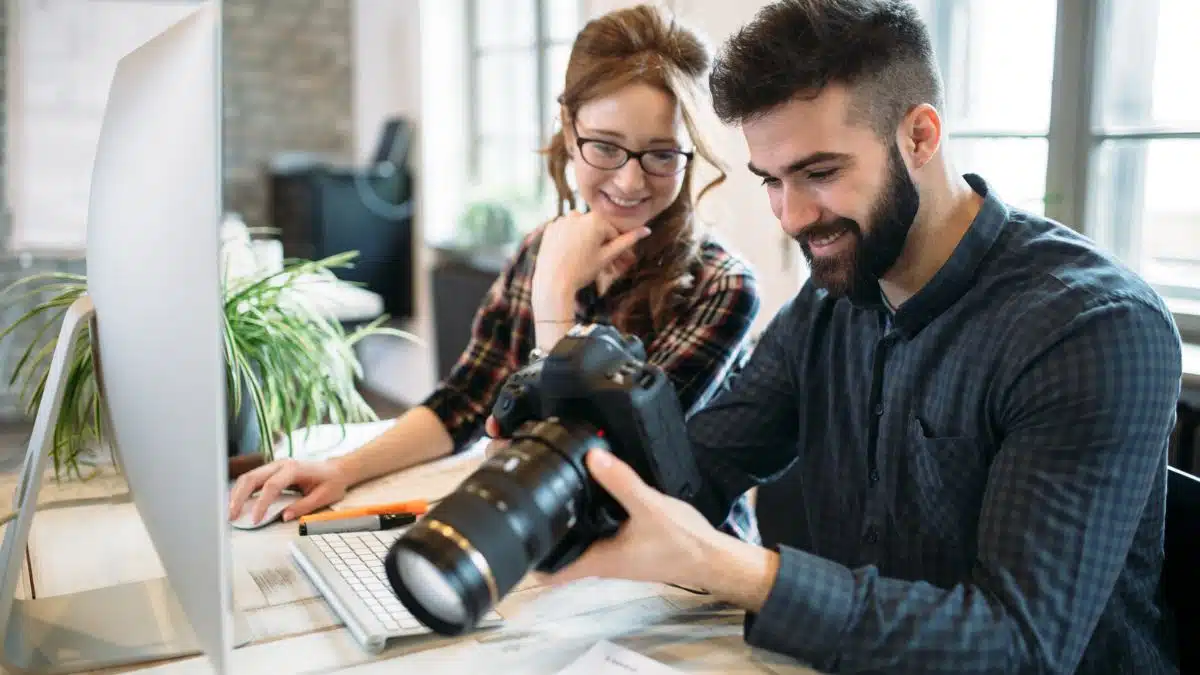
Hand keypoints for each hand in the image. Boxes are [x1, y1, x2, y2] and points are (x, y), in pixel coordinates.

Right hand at [228, 457, 351, 523]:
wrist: (337, 470)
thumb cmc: (332, 482)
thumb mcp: (323, 497)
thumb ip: (303, 507)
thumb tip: (284, 517)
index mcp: (294, 469)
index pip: (271, 486)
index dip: (261, 504)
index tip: (255, 520)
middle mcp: (281, 464)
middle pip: (253, 477)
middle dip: (239, 497)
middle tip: (231, 515)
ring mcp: (275, 466)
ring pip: (249, 477)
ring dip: (236, 494)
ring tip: (230, 512)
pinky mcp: (272, 471)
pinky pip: (253, 479)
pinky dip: (242, 491)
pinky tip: (237, 503)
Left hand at [532, 210, 649, 307]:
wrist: (553, 283)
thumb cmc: (582, 271)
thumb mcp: (607, 257)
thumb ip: (627, 241)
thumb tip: (647, 230)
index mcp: (595, 219)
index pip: (612, 233)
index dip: (615, 250)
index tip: (616, 264)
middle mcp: (577, 214)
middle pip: (596, 230)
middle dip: (600, 246)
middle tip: (602, 267)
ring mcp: (561, 220)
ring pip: (581, 230)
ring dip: (585, 242)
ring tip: (583, 262)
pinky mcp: (550, 228)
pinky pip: (566, 231)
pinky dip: (570, 241)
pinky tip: (570, 256)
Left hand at [540, 449, 724, 590]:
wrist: (710, 556)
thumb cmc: (684, 545)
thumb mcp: (650, 508)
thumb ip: (621, 482)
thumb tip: (594, 458)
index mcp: (599, 560)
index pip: (551, 571)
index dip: (526, 557)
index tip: (512, 532)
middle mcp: (600, 560)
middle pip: (557, 551)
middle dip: (539, 529)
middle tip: (522, 499)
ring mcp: (610, 553)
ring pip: (574, 539)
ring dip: (562, 520)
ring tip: (546, 490)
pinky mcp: (622, 543)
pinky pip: (594, 530)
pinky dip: (585, 514)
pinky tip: (587, 491)